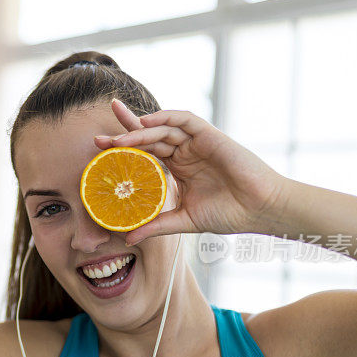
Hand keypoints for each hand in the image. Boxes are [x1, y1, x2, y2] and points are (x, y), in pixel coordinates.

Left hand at [95, 100, 289, 244]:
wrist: (259, 210)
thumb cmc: (228, 214)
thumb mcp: (184, 221)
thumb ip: (156, 225)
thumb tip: (128, 239)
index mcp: (176, 169)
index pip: (143, 154)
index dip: (122, 151)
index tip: (99, 155)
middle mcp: (183, 152)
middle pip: (147, 137)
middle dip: (122, 135)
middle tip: (97, 140)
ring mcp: (196, 142)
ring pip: (161, 129)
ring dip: (138, 130)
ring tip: (117, 137)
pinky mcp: (210, 134)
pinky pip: (184, 119)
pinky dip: (165, 117)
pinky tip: (147, 121)